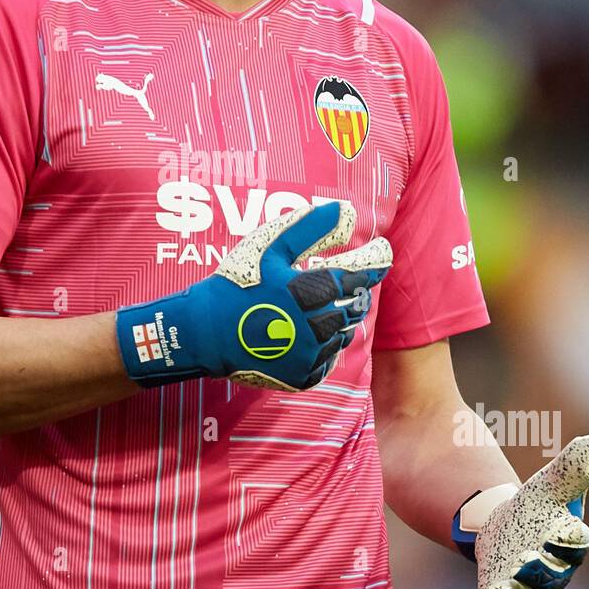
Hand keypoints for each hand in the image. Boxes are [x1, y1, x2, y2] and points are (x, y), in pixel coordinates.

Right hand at [116, 200, 391, 391]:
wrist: (204, 332)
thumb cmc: (238, 282)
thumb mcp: (269, 246)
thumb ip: (311, 228)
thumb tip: (348, 211)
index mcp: (307, 292)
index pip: (357, 276)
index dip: (375, 261)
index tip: (383, 250)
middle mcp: (313, 326)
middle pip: (354, 307)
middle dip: (352, 293)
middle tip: (339, 284)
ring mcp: (308, 355)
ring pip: (344, 334)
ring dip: (338, 319)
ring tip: (315, 309)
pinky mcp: (301, 377)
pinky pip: (328, 359)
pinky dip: (324, 345)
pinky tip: (304, 333)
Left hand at [457, 434, 588, 588]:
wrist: (505, 525)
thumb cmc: (537, 506)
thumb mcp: (551, 484)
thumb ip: (573, 467)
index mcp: (566, 543)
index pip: (573, 544)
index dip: (570, 539)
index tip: (566, 531)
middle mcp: (548, 573)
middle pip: (547, 575)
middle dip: (538, 570)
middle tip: (526, 561)